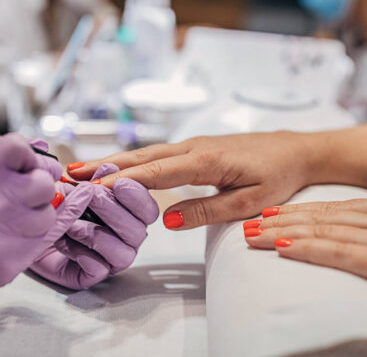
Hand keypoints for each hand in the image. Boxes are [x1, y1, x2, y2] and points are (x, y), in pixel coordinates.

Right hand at [0, 134, 82, 355]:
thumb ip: (0, 169)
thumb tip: (43, 147)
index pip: (17, 146)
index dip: (30, 157)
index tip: (27, 170)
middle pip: (42, 182)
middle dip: (41, 190)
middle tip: (30, 200)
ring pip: (47, 213)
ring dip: (39, 218)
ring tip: (17, 225)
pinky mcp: (10, 261)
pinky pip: (42, 241)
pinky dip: (34, 240)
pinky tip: (13, 242)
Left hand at [30, 164, 159, 289]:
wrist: (26, 230)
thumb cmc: (54, 207)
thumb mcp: (73, 185)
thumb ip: (93, 178)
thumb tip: (110, 167)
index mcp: (128, 214)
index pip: (148, 209)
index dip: (138, 196)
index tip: (119, 182)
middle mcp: (125, 238)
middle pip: (139, 230)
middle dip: (114, 210)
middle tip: (91, 196)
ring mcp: (111, 260)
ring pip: (124, 253)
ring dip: (95, 233)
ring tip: (71, 223)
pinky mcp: (92, 276)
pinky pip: (98, 268)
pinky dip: (80, 253)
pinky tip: (63, 241)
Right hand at [68, 132, 316, 229]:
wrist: (297, 151)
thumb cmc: (278, 176)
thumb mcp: (250, 202)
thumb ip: (208, 211)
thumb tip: (167, 220)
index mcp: (207, 160)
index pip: (156, 172)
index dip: (122, 181)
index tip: (92, 188)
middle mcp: (194, 147)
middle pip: (142, 157)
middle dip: (105, 166)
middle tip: (70, 174)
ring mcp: (193, 145)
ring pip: (146, 153)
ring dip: (113, 161)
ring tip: (80, 170)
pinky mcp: (195, 148)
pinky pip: (157, 154)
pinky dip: (132, 161)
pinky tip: (116, 168)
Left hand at [244, 198, 366, 355]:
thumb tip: (352, 239)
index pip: (337, 208)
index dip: (300, 212)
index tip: (270, 215)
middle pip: (326, 215)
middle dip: (282, 220)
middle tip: (248, 223)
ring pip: (327, 230)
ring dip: (284, 233)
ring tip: (253, 236)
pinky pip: (342, 253)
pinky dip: (309, 249)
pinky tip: (284, 249)